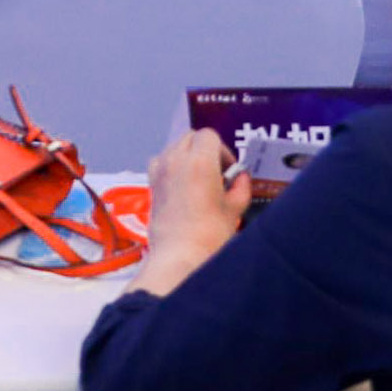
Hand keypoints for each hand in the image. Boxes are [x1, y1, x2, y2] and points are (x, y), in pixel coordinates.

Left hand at [135, 129, 247, 294]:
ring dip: (189, 156)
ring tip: (202, 180)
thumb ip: (241, 186)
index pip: (209, 135)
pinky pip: (161, 162)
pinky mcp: (150, 182)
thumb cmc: (210, 233)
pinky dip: (173, 166)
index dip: (222, 150)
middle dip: (206, 150)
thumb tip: (241, 177)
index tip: (228, 170)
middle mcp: (175, 159)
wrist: (180, 254)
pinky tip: (184, 186)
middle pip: (190, 138)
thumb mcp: (235, 209)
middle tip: (218, 173)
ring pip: (174, 148)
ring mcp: (159, 170)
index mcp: (199, 161)